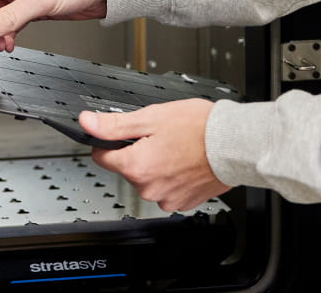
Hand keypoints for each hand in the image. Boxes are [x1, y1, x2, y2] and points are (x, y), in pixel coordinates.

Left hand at [80, 99, 231, 212]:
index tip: (124, 133)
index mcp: (136, 167)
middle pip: (127, 168)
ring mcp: (166, 198)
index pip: (101, 156)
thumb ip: (114, 124)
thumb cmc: (198, 128)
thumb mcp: (151, 117)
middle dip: (138, 151)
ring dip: (156, 164)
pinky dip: (172, 176)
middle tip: (159, 136)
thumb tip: (87, 123)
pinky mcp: (182, 202)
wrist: (233, 145)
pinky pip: (167, 188)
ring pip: (148, 178)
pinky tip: (184, 161)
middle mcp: (148, 188)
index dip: (110, 140)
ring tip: (176, 147)